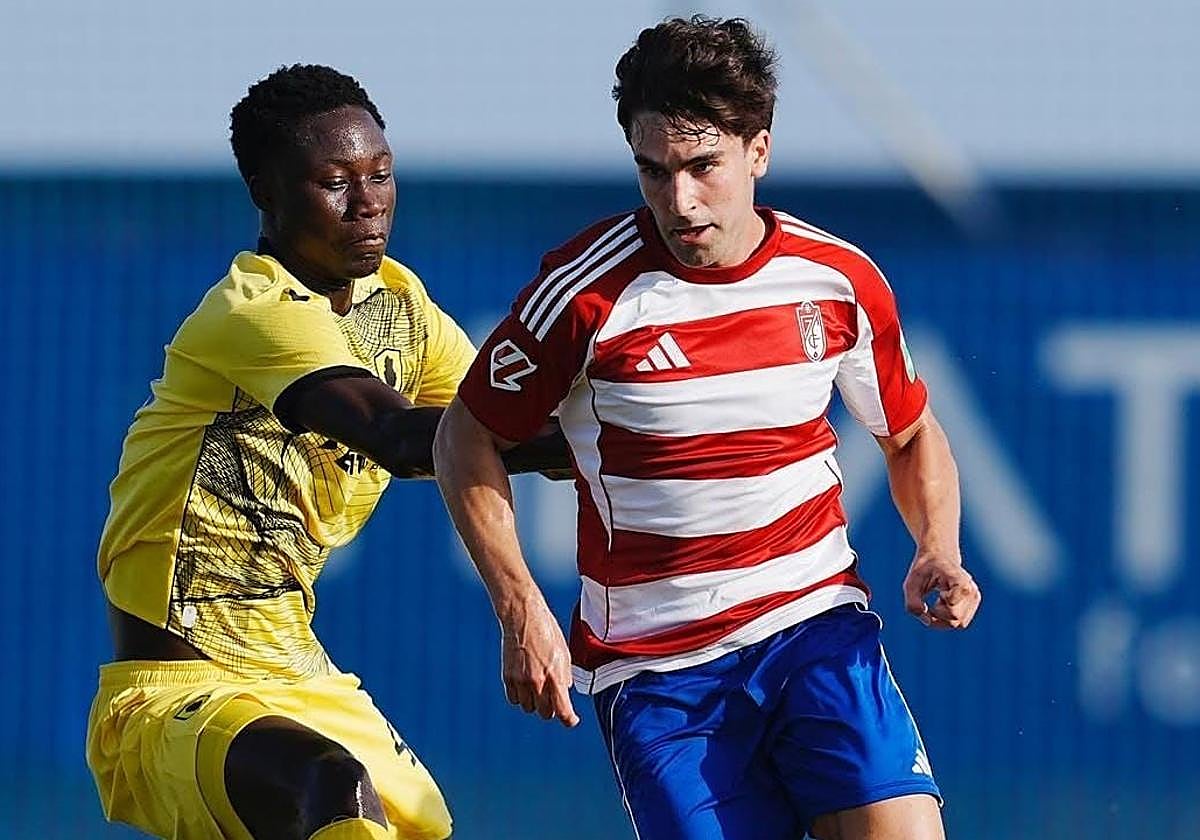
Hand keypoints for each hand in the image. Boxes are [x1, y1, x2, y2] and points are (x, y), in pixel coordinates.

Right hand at [499, 600, 579, 727]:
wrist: (523, 617)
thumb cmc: (547, 632)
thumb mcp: (564, 653)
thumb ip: (565, 676)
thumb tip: (565, 692)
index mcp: (555, 676)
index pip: (563, 711)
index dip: (569, 720)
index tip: (572, 720)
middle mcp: (537, 682)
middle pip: (546, 714)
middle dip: (552, 708)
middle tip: (553, 697)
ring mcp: (520, 681)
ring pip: (528, 708)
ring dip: (535, 703)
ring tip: (538, 687)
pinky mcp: (508, 677)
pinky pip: (514, 699)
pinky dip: (520, 697)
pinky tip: (525, 685)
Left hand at [902, 549, 980, 629]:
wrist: (937, 557)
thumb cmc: (923, 570)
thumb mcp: (910, 584)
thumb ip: (913, 604)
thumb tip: (926, 621)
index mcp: (960, 581)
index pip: (954, 609)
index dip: (939, 608)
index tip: (935, 594)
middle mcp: (972, 590)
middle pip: (956, 619)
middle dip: (938, 614)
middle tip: (932, 599)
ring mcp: (974, 598)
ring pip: (959, 624)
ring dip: (942, 617)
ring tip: (938, 600)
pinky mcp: (973, 604)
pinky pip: (960, 623)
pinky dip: (947, 618)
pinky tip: (942, 603)